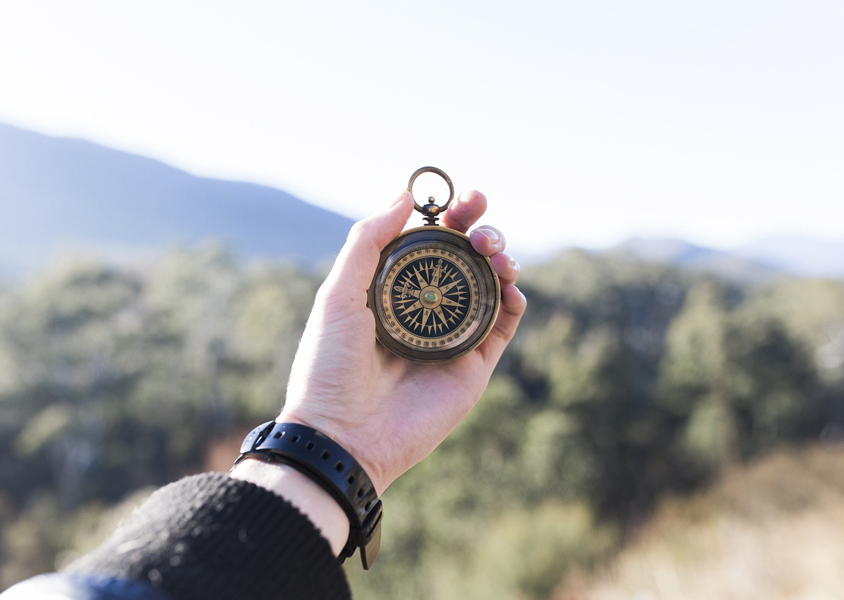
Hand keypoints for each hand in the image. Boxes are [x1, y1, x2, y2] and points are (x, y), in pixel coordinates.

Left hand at [278, 189, 525, 492]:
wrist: (343, 436)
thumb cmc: (329, 367)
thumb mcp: (338, 295)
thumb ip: (368, 242)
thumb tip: (404, 195)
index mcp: (392, 290)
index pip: (429, 243)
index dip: (449, 216)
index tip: (460, 198)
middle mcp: (425, 310)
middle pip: (465, 258)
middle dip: (480, 229)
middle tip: (480, 219)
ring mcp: (451, 337)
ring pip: (490, 286)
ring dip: (500, 258)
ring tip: (493, 251)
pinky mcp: (473, 366)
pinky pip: (503, 325)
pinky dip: (514, 299)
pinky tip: (509, 283)